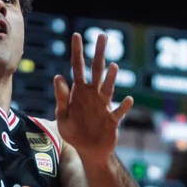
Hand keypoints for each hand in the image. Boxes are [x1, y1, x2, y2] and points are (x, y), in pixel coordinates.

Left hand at [55, 33, 134, 158]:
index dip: (77, 52)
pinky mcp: (112, 120)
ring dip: (110, 78)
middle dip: (99, 53)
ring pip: (108, 88)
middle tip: (102, 36)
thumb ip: (61, 98)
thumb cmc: (74, 133)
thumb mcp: (62, 117)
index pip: (78, 67)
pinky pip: (119, 112)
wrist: (88, 151)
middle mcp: (93, 95)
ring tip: (113, 66)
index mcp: (79, 92)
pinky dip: (124, 106)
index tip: (77, 35)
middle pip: (97, 70)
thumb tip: (59, 76)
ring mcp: (104, 106)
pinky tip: (128, 99)